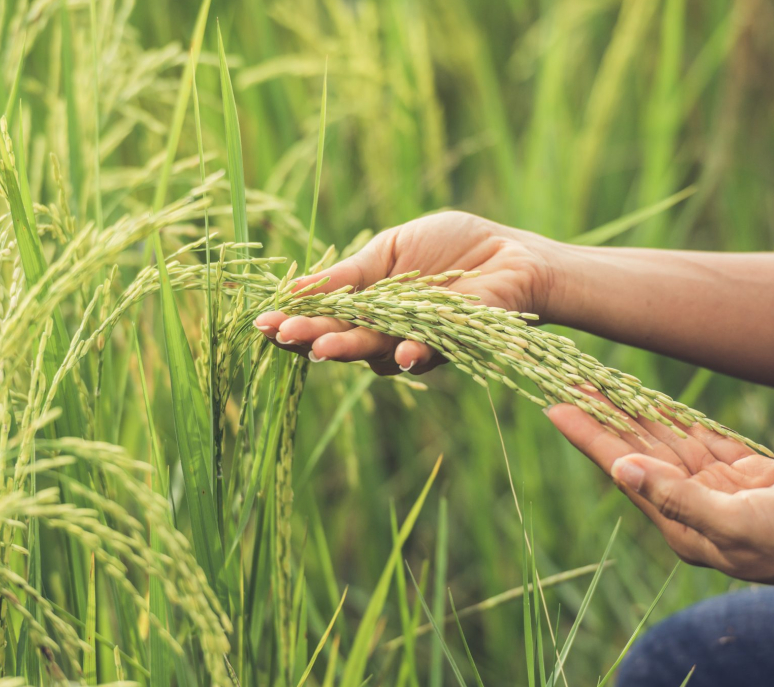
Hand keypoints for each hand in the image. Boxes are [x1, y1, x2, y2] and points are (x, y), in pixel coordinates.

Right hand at [254, 211, 562, 373]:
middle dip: (311, 338)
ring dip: (349, 348)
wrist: (510, 254)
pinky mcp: (450, 345)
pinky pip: (425, 353)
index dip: (294, 320)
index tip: (263, 322)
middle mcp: (385, 331)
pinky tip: (400, 352)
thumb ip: (350, 274)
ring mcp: (414, 341)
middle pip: (340, 338)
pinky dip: (411, 353)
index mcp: (366, 304)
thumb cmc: (452, 246)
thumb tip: (296, 288)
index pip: (322, 316)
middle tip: (285, 336)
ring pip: (375, 352)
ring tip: (323, 346)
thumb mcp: (391, 250)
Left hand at [545, 402, 773, 592]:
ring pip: (668, 442)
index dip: (588, 436)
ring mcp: (720, 491)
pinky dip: (679, 418)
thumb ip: (678, 498)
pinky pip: (704, 440)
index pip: (622, 470)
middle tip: (569, 378)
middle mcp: (692, 506)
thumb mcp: (737, 523)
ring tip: (601, 381)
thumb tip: (622, 470)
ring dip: (636, 412)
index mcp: (680, 524)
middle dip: (604, 416)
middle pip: (637, 451)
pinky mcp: (749, 476)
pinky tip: (654, 400)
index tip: (554, 405)